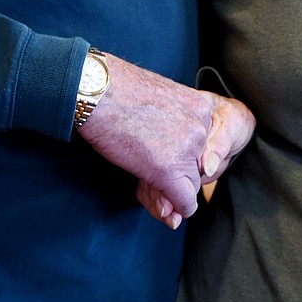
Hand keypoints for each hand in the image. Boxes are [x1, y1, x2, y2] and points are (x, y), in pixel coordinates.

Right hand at [78, 54, 255, 225]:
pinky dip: (178, 209)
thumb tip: (166, 143)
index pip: (203, 145)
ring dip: (173, 192)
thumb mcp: (157, 98)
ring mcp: (188, 149)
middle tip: (153, 173)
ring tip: (149, 184)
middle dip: (180, 175)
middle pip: (198, 166)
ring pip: (191, 185)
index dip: (184, 157)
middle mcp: (201, 127)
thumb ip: (169, 120)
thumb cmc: (116, 91)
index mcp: (200, 107)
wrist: (98, 92)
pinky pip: (185, 201)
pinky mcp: (170, 170)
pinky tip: (168, 210)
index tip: (165, 160)